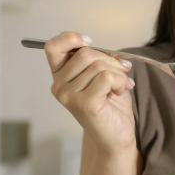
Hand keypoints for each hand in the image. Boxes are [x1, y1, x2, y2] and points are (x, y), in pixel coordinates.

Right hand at [45, 31, 136, 154]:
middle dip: (110, 60)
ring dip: (118, 74)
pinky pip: (106, 77)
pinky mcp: (84, 104)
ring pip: (98, 65)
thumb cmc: (110, 106)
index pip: (53, 47)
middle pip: (85, 53)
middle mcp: (59, 86)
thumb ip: (95, 60)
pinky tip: (119, 92)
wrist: (117, 136)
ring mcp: (69, 96)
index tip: (89, 42)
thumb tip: (102, 48)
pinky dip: (120, 81)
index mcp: (60, 76)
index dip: (71, 38)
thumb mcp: (100, 75)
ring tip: (120, 87)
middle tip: (121, 74)